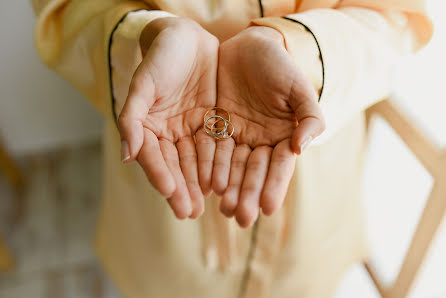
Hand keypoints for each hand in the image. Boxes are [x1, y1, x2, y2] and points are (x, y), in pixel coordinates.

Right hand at [118, 17, 218, 218]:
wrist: (187, 38)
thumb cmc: (161, 58)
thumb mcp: (144, 85)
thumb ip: (132, 118)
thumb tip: (127, 156)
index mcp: (148, 126)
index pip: (153, 156)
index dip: (160, 174)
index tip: (169, 192)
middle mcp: (169, 133)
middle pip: (175, 165)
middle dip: (181, 189)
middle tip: (189, 212)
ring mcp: (190, 129)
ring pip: (195, 161)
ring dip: (199, 184)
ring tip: (205, 206)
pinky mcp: (211, 123)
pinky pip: (215, 147)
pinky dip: (217, 165)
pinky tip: (221, 183)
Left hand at [214, 26, 324, 227]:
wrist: (250, 47)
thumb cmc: (280, 66)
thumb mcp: (299, 89)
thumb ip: (308, 117)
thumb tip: (300, 148)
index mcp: (283, 136)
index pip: (279, 166)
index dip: (274, 186)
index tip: (267, 208)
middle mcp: (260, 142)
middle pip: (254, 172)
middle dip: (247, 194)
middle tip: (240, 217)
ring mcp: (238, 136)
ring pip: (232, 166)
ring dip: (228, 187)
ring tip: (224, 208)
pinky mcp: (217, 128)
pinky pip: (212, 150)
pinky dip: (210, 167)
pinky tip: (207, 185)